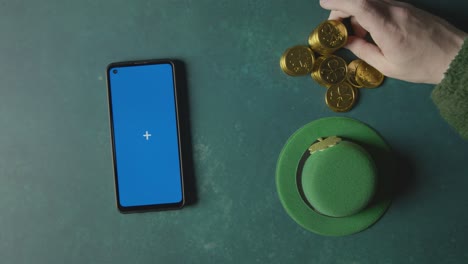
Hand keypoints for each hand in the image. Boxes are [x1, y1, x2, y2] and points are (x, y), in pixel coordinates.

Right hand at [319, 0, 466, 83]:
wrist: (454, 57)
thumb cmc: (420, 65)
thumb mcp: (386, 65)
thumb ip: (363, 51)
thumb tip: (346, 41)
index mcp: (387, 27)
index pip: (358, 4)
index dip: (338, 2)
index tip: (323, 4)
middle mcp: (394, 10)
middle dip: (342, 8)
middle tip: (336, 27)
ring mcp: (402, 6)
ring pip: (370, 1)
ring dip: (357, 12)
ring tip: (357, 33)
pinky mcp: (407, 7)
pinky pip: (381, 4)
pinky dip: (369, 13)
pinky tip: (372, 30)